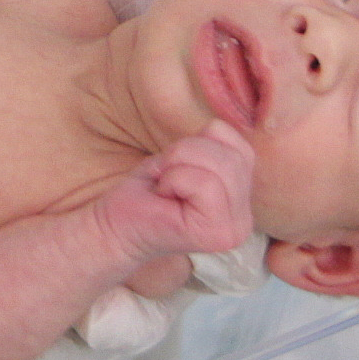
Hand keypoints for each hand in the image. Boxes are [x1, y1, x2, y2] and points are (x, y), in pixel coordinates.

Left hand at [101, 123, 254, 261]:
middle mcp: (244, 220)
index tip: (177, 167)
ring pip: (220, 166)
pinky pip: (205, 183)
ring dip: (179, 164)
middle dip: (188, 152)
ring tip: (165, 185)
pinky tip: (165, 196)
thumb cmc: (147, 191)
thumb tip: (220, 126)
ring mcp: (233, 230)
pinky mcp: (216, 234)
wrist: (114, 227)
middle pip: (233, 156)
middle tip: (165, 175)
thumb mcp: (186, 158)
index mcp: (241, 202)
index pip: (242, 148)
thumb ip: (213, 147)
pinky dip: (175, 179)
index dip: (202, 144)